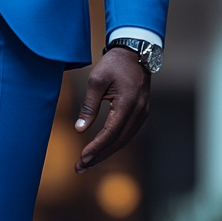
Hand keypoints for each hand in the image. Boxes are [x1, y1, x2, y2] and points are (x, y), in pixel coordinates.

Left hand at [74, 47, 150, 172]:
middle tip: (80, 168)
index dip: (96, 147)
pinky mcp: (140, 113)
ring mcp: (142, 113)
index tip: (82, 157)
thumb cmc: (114, 64)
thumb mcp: (96, 81)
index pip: (111, 132)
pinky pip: (127, 134)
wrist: (135, 52)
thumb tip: (79, 129)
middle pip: (119, 141)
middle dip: (99, 156)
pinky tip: (100, 151)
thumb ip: (89, 106)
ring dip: (105, 153)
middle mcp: (138, 111)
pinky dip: (113, 144)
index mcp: (127, 103)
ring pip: (124, 140)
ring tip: (87, 164)